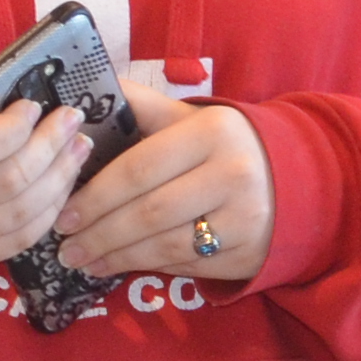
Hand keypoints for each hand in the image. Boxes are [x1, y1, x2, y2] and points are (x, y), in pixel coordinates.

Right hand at [0, 47, 86, 269]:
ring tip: (79, 146)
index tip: (33, 106)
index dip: (14, 129)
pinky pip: (20, 239)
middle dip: (49, 148)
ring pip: (19, 213)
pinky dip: (51, 210)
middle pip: (6, 183)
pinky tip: (63, 181)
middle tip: (72, 120)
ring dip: (59, 178)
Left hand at [53, 66, 274, 284]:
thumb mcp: (191, 118)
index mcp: (210, 133)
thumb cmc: (227, 146)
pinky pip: (186, 265)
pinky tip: (120, 266)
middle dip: (99, 234)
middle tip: (65, 248)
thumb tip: (82, 93)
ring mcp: (243, 219)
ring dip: (116, 258)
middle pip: (148, 212)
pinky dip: (148, 267)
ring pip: (165, 246)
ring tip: (82, 261)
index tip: (64, 214)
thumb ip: (140, 106)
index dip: (95, 196)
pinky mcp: (247, 253)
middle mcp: (232, 175)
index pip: (139, 168)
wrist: (296, 178)